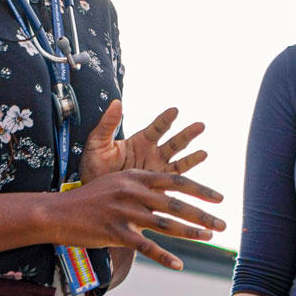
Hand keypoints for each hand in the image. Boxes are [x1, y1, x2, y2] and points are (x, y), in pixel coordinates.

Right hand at [54, 168, 226, 269]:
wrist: (57, 211)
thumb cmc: (89, 197)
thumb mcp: (116, 180)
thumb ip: (141, 182)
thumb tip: (164, 186)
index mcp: (136, 176)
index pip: (176, 180)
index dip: (201, 189)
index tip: (220, 198)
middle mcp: (134, 192)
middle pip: (177, 203)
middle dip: (203, 214)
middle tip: (224, 223)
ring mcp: (125, 213)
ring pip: (166, 224)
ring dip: (191, 233)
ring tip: (210, 238)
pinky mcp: (116, 233)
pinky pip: (145, 247)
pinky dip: (164, 256)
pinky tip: (178, 264)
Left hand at [79, 101, 207, 181]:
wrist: (91, 194)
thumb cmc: (93, 168)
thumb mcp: (97, 143)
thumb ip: (108, 124)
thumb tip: (116, 102)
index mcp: (140, 142)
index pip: (157, 128)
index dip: (166, 120)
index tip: (175, 111)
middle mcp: (152, 154)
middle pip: (174, 142)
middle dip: (187, 134)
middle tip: (200, 126)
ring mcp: (156, 171)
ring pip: (179, 162)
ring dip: (192, 157)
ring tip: (204, 153)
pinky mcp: (157, 187)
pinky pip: (174, 183)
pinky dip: (185, 182)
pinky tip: (194, 184)